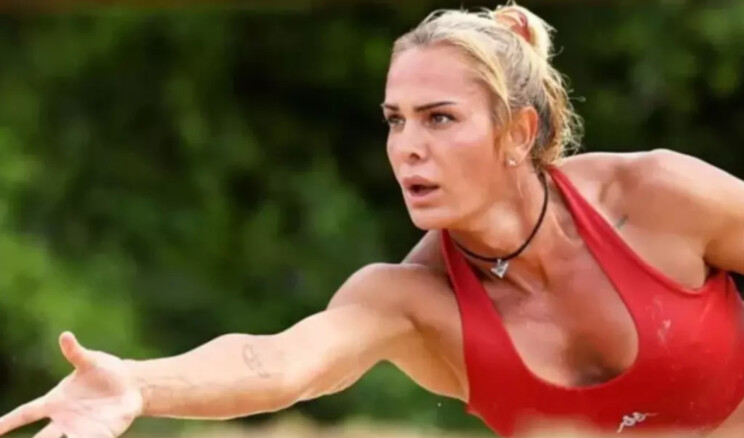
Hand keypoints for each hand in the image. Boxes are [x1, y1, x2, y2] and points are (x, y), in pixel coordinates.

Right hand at [0, 332, 143, 437]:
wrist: (132, 385)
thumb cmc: (106, 371)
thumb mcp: (92, 361)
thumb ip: (76, 353)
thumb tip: (65, 335)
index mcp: (55, 400)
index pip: (26, 412)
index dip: (8, 422)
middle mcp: (64, 417)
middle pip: (42, 437)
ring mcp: (80, 428)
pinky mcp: (100, 434)